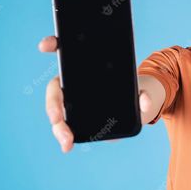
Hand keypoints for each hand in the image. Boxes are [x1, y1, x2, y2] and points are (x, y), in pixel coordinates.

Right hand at [38, 36, 153, 152]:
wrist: (137, 109)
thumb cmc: (137, 92)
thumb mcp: (144, 92)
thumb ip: (145, 95)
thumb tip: (146, 102)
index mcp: (89, 68)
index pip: (66, 51)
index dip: (53, 44)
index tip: (44, 46)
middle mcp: (76, 82)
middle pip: (56, 89)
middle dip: (53, 104)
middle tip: (57, 120)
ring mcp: (73, 100)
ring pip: (56, 109)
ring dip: (57, 125)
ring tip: (66, 141)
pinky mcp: (75, 116)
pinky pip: (64, 125)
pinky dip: (63, 136)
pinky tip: (67, 145)